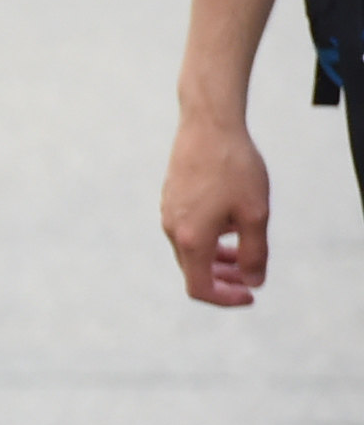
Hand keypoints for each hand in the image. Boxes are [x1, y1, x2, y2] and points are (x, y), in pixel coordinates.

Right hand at [163, 112, 271, 305]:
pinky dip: (208, 239)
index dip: (226, 298)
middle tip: (252, 276)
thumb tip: (253, 281)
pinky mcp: (170, 199)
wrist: (208, 126)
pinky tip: (228, 222)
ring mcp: (168, 213)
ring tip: (242, 251)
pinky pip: (187, 231)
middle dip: (224, 279)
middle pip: (194, 270)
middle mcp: (174, 230)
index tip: (251, 293)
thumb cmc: (234, 169)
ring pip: (191, 250)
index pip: (201, 288)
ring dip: (216, 259)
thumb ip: (254, 254)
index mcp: (192, 239)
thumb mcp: (255, 214)